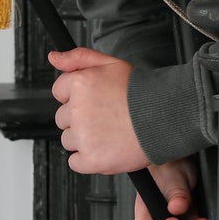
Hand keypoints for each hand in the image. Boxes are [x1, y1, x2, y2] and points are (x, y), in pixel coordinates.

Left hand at [48, 46, 147, 174]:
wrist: (164, 117)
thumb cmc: (141, 91)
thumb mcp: (110, 63)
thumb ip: (78, 58)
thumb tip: (54, 57)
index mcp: (80, 84)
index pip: (59, 91)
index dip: (77, 95)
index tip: (93, 99)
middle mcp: (77, 110)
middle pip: (63, 117)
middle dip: (80, 117)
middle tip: (104, 115)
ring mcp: (83, 136)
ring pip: (68, 139)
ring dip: (84, 138)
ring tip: (109, 131)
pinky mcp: (90, 159)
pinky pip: (74, 162)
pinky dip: (87, 159)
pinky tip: (105, 147)